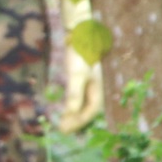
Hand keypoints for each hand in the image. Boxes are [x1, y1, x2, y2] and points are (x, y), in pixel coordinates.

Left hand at [60, 0, 104, 131]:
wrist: (79, 31)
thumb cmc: (81, 53)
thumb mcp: (77, 75)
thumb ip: (75, 95)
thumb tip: (70, 115)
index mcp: (99, 88)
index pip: (91, 110)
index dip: (79, 121)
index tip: (65, 129)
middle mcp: (97, 86)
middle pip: (88, 108)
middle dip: (77, 120)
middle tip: (62, 130)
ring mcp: (90, 81)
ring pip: (84, 102)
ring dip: (75, 113)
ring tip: (63, 122)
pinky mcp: (82, 75)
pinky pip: (79, 94)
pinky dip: (73, 102)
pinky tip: (65, 106)